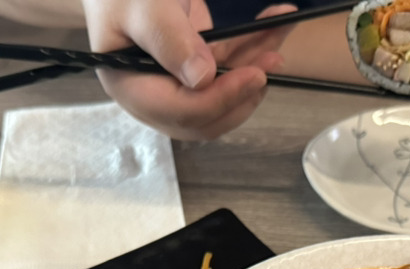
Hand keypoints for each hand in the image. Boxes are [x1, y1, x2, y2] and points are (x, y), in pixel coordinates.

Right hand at [83, 1, 298, 139]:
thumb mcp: (142, 6)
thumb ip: (168, 39)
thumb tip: (202, 79)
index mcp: (131, 88)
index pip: (181, 112)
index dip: (220, 99)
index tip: (253, 75)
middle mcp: (155, 95)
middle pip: (207, 116)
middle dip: (243, 94)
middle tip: (271, 63)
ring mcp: (176, 84)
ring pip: (224, 95)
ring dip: (255, 71)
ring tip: (278, 42)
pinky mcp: (194, 68)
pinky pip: (228, 70)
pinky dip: (252, 51)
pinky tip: (275, 28)